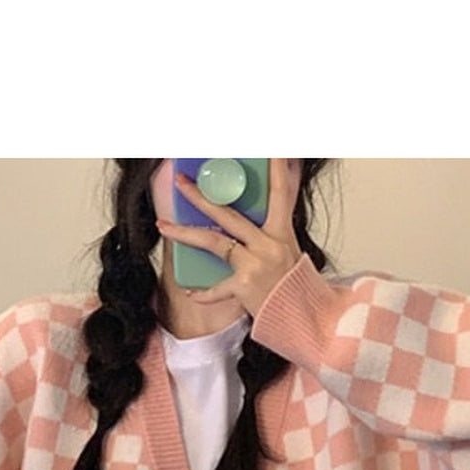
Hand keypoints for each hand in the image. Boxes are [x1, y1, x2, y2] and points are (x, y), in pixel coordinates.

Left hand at [155, 158, 301, 317]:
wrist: (307, 320)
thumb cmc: (295, 288)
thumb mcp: (291, 252)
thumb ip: (275, 229)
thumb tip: (266, 212)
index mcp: (281, 233)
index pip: (280, 193)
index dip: (276, 169)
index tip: (271, 148)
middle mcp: (268, 245)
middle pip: (228, 214)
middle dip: (201, 197)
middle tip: (180, 182)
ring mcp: (255, 265)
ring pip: (214, 242)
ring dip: (184, 233)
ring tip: (163, 225)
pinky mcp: (245, 288)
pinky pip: (216, 289)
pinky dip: (203, 293)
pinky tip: (191, 292)